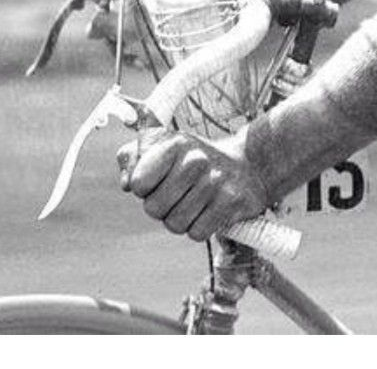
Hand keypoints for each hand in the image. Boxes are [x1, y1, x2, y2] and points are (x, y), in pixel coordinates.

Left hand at [117, 127, 269, 242]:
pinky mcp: (232, 201)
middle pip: (154, 209)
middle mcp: (196, 159)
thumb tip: (125, 183)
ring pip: (175, 224)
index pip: (138, 183)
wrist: (251, 164)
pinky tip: (211, 210)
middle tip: (180, 194)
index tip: (160, 180)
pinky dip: (201, 227)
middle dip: (163, 208)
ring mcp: (216, 180)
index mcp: (176, 144)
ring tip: (197, 202)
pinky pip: (197, 233)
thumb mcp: (166, 147)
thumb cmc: (197, 160)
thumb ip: (133, 158)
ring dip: (182, 219)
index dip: (145, 189)